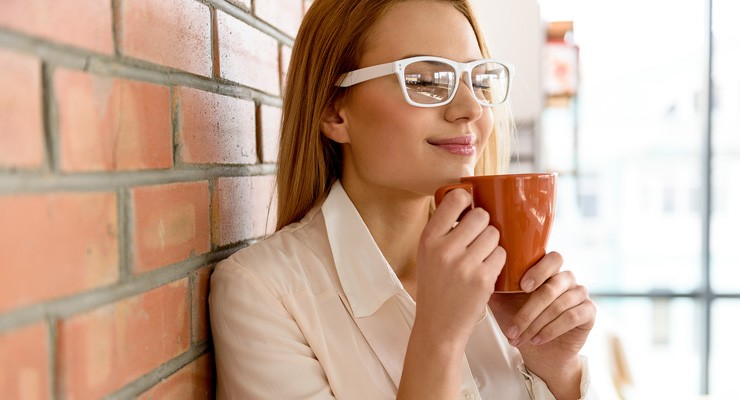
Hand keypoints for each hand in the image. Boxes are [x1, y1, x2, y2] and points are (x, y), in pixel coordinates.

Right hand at [414, 189, 505, 344]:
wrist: (438, 325)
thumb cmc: (435, 286)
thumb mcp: (427, 255)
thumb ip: (442, 230)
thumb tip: (466, 198)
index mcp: (428, 239)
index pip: (454, 199)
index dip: (466, 199)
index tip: (468, 206)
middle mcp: (444, 249)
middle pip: (481, 215)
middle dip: (483, 225)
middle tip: (477, 238)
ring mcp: (464, 265)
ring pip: (494, 234)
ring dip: (492, 243)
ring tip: (480, 256)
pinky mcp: (482, 279)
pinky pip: (501, 254)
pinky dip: (497, 261)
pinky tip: (486, 270)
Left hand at [488, 252, 594, 386]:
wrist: (537, 351)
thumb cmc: (519, 321)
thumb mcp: (502, 302)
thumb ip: (494, 285)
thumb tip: (480, 272)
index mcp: (548, 270)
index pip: (553, 258)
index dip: (539, 270)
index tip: (522, 286)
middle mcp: (567, 278)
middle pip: (553, 285)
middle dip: (530, 309)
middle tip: (513, 327)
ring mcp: (580, 294)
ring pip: (559, 304)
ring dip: (536, 324)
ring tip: (519, 338)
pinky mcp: (589, 312)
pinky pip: (572, 317)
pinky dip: (551, 330)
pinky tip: (537, 339)